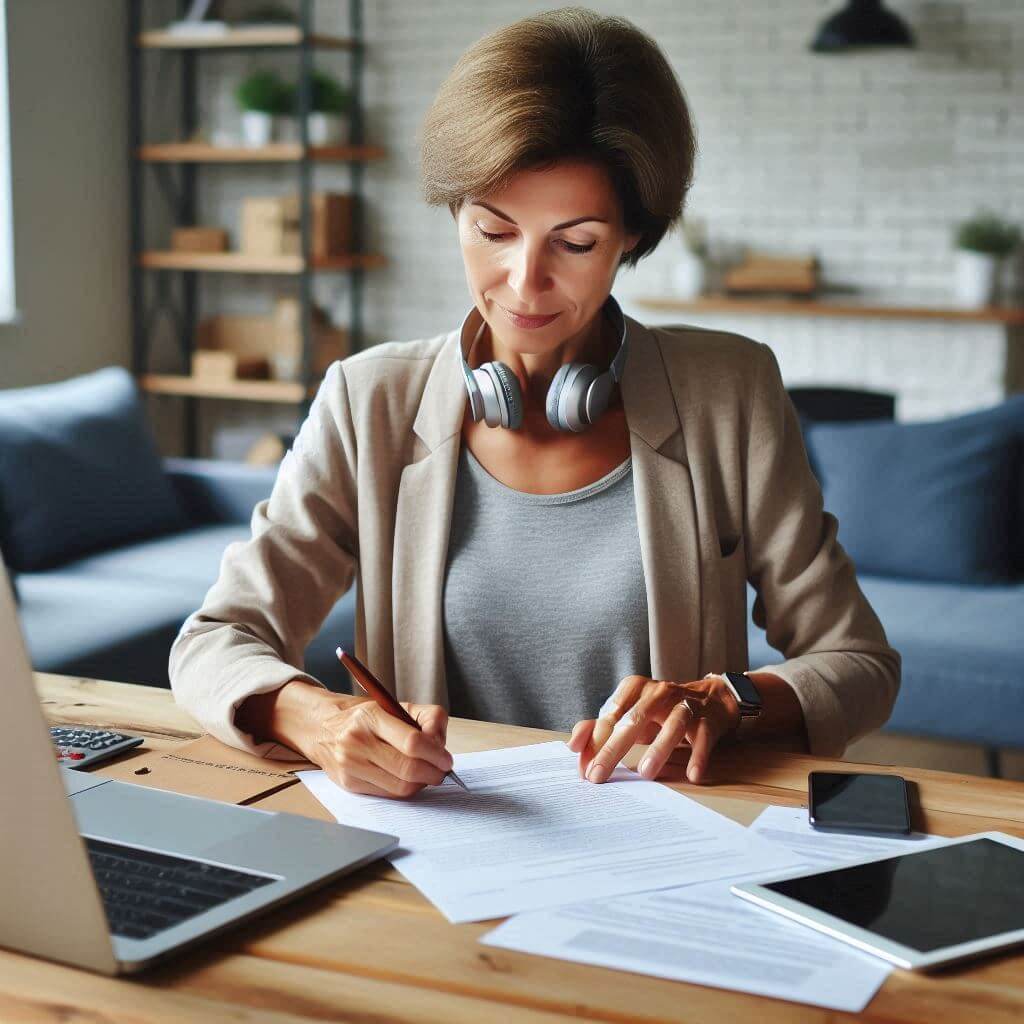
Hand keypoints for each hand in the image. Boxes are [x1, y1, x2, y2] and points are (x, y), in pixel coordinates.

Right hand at [306, 693, 452, 798]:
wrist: (322, 727)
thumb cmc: (365, 716)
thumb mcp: (394, 705)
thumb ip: (426, 717)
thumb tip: (441, 744)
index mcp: (371, 716)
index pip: (412, 742)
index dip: (436, 754)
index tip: (447, 759)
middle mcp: (357, 741)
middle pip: (408, 768)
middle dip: (433, 773)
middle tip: (442, 771)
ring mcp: (350, 765)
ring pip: (400, 786)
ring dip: (421, 784)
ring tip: (427, 774)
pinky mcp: (348, 784)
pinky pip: (388, 794)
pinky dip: (404, 789)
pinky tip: (408, 779)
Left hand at [567, 674, 739, 785]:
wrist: (709, 699)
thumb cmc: (659, 711)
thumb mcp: (629, 714)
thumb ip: (598, 728)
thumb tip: (573, 746)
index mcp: (634, 688)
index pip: (610, 715)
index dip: (595, 742)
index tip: (584, 770)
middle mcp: (659, 692)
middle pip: (635, 719)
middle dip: (614, 748)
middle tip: (599, 775)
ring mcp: (685, 704)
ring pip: (672, 725)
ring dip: (658, 748)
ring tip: (646, 773)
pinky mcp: (708, 720)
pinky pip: (703, 738)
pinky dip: (698, 755)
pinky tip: (692, 774)